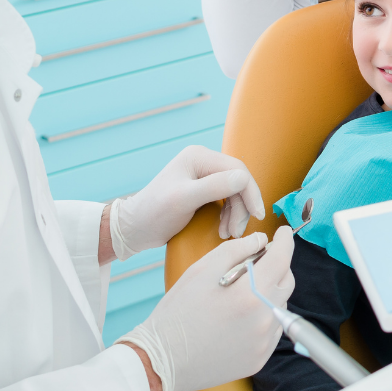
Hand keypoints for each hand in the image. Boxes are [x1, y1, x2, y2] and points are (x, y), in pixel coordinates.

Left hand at [109, 146, 264, 260]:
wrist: (135, 229)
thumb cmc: (154, 214)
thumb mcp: (184, 199)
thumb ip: (214, 187)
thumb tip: (243, 178)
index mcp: (199, 157)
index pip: (238, 170)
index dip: (251, 192)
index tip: (257, 215)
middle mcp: (202, 161)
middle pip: (238, 181)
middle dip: (242, 207)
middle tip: (236, 231)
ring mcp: (202, 175)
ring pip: (235, 192)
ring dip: (236, 214)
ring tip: (229, 233)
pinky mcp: (202, 189)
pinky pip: (227, 199)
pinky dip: (229, 215)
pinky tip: (223, 228)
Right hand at [119, 228, 295, 390]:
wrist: (162, 360)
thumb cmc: (178, 312)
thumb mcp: (201, 270)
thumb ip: (236, 249)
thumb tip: (261, 240)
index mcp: (250, 294)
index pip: (281, 259)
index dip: (285, 241)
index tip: (283, 233)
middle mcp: (264, 320)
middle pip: (286, 282)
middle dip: (278, 266)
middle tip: (258, 261)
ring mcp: (264, 343)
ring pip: (280, 306)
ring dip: (269, 293)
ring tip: (241, 294)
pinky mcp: (260, 358)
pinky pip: (272, 330)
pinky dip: (263, 317)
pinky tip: (239, 317)